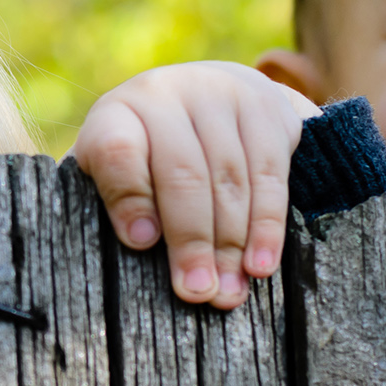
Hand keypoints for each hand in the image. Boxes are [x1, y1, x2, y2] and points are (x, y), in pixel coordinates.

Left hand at [71, 61, 321, 309]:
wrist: (206, 93)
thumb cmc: (149, 154)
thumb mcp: (117, 170)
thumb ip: (115, 202)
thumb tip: (141, 244)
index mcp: (117, 113)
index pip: (119, 151)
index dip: (129, 198)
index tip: (141, 243)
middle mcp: (165, 93)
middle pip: (182, 173)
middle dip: (191, 241)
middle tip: (196, 292)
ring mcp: (219, 93)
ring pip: (229, 178)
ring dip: (231, 244)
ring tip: (228, 292)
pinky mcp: (264, 104)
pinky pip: (270, 173)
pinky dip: (267, 225)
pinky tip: (259, 264)